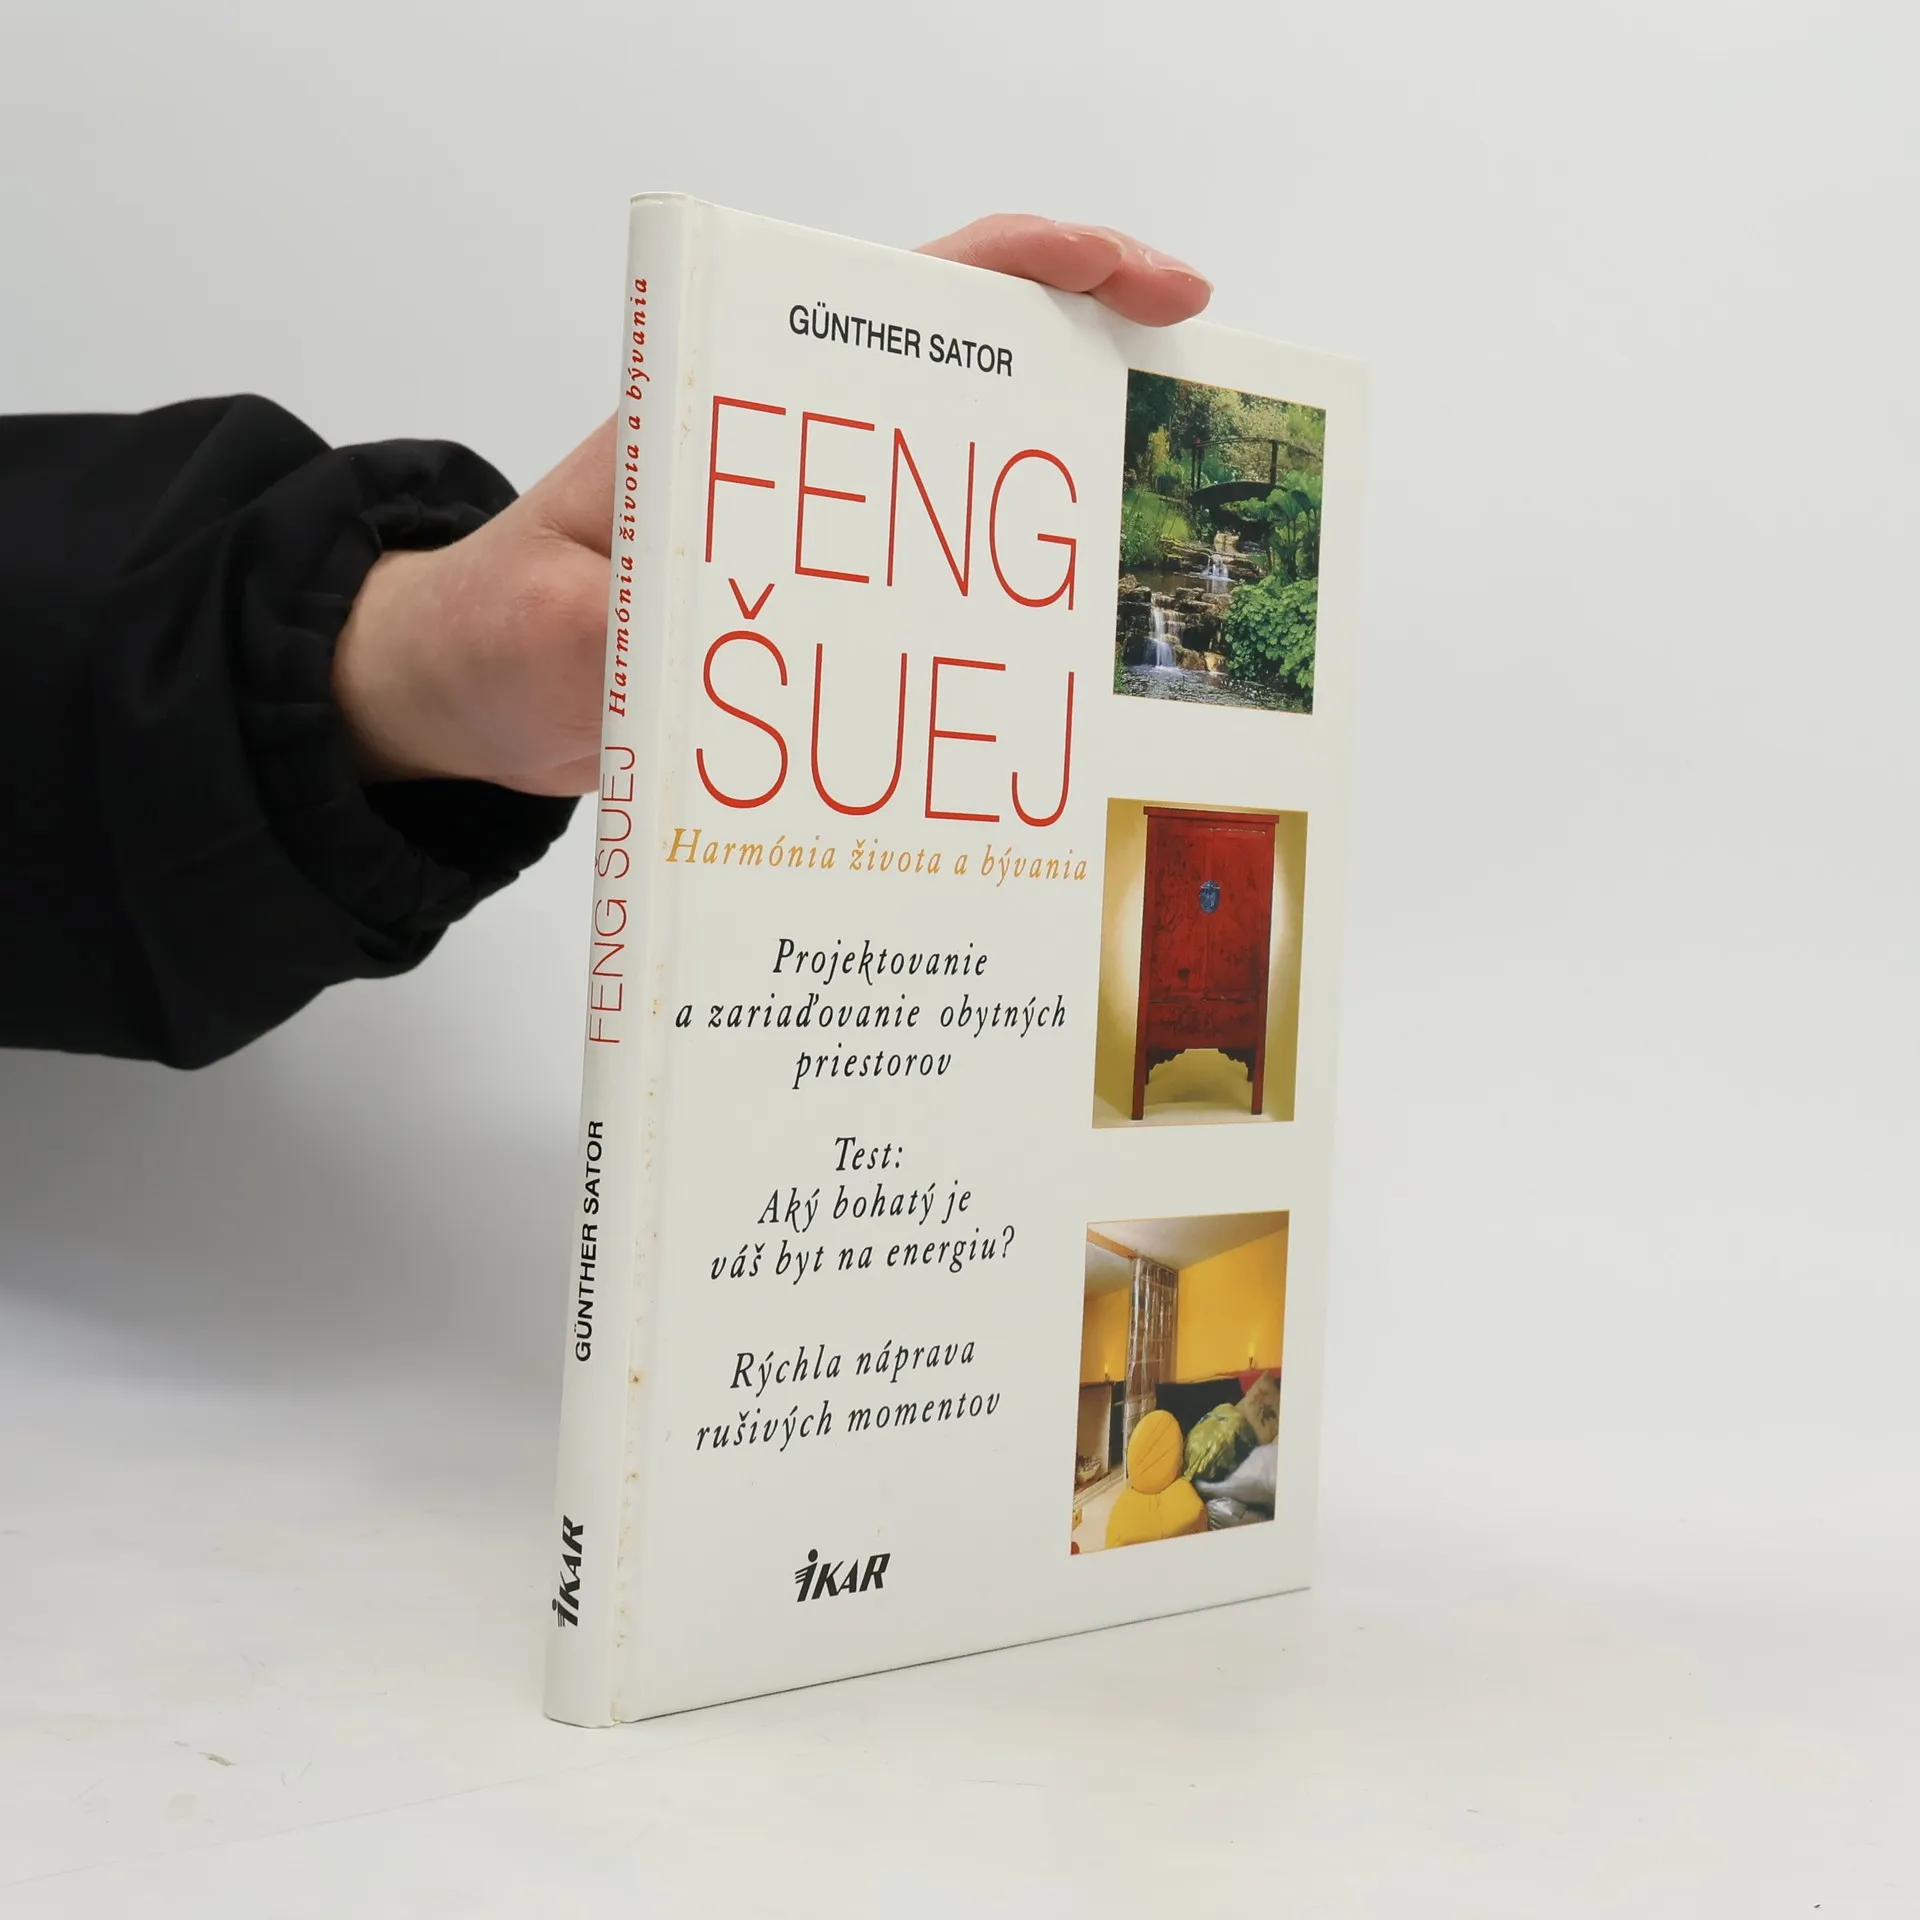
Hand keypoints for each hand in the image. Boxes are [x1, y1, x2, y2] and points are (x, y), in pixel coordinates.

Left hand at [331, 216, 1211, 794]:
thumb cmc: (496, 631)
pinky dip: (991, 629)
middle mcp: (797, 460)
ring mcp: (813, 540)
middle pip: (975, 383)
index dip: (1045, 266)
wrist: (470, 695)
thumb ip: (623, 629)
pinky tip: (1044, 680)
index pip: (914, 291)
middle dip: (1098, 392)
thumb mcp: (551, 627)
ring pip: (965, 501)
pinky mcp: (813, 618)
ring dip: (1055, 529)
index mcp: (739, 406)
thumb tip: (710, 640)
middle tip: (1199, 439)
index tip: (1151, 285)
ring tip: (1148, 575)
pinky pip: (927, 607)